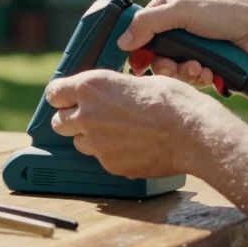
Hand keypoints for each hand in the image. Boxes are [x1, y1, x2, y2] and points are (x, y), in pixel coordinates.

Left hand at [45, 69, 228, 177]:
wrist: (192, 133)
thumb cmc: (172, 101)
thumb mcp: (138, 82)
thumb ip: (113, 89)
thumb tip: (109, 95)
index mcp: (91, 87)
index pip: (54, 92)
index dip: (62, 95)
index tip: (67, 97)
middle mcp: (87, 115)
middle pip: (59, 121)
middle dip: (71, 119)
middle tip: (90, 116)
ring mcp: (97, 143)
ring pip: (80, 142)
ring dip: (91, 137)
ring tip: (118, 132)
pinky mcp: (110, 164)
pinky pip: (102, 159)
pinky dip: (112, 153)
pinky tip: (133, 146)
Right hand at [119, 0, 247, 88]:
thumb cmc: (224, 14)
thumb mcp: (181, 12)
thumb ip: (148, 24)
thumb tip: (122, 41)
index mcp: (166, 6)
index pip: (139, 29)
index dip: (137, 48)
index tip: (138, 64)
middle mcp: (176, 26)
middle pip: (155, 55)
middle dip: (165, 66)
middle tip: (174, 68)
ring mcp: (191, 46)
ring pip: (173, 69)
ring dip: (184, 73)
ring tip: (199, 68)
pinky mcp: (204, 62)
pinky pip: (190, 77)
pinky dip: (198, 77)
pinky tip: (209, 72)